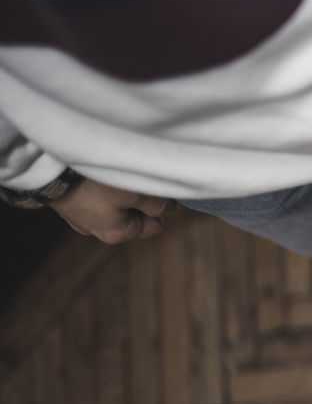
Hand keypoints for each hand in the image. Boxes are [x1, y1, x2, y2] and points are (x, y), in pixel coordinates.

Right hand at [50, 177, 175, 243]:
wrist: (50, 169)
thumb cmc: (98, 183)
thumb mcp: (139, 193)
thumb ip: (159, 205)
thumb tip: (169, 210)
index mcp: (117, 234)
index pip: (155, 226)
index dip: (162, 207)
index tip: (155, 188)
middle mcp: (96, 231)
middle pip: (135, 215)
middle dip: (140, 198)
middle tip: (135, 178)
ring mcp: (79, 217)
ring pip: (115, 205)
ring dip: (121, 190)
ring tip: (116, 173)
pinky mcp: (68, 202)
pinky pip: (95, 196)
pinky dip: (102, 185)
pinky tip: (99, 173)